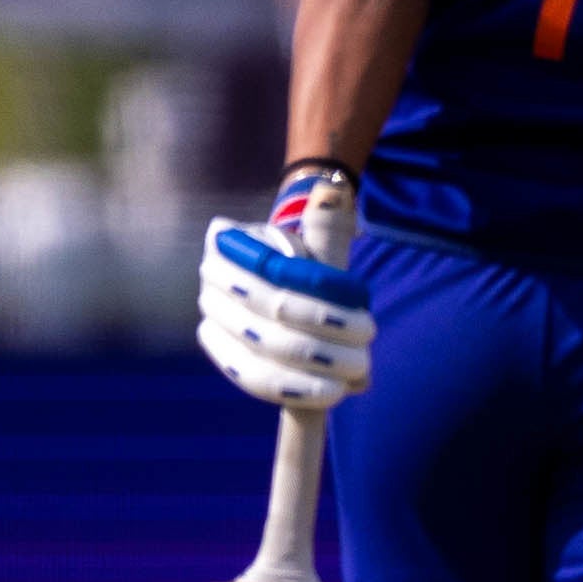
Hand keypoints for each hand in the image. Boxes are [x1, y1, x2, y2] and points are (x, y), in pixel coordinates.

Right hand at [195, 214, 371, 412]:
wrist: (292, 295)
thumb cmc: (309, 267)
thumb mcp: (319, 244)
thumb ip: (325, 221)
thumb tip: (333, 187)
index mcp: (228, 249)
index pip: (273, 273)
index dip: (320, 295)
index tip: (360, 308)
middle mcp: (213, 286)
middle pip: (274, 312)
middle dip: (329, 330)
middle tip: (369, 338)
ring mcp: (215, 326)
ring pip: (266, 350)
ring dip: (320, 363)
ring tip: (359, 370)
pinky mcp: (229, 362)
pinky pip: (257, 381)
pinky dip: (297, 390)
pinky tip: (330, 394)